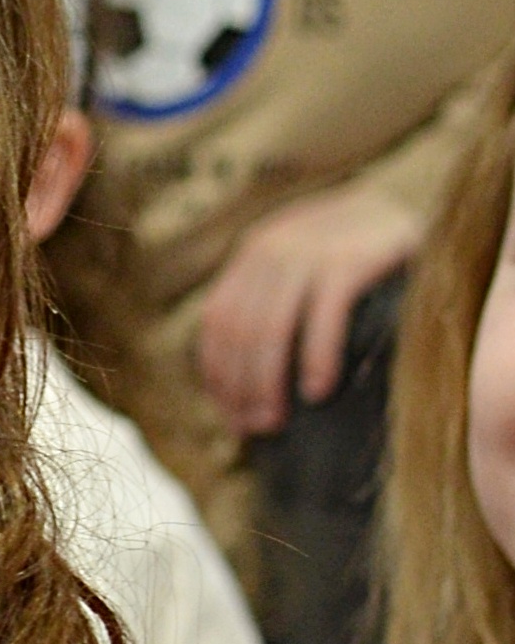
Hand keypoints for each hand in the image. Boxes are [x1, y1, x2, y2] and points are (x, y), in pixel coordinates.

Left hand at [195, 180, 423, 436]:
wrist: (424, 215)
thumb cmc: (359, 259)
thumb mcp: (307, 269)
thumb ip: (274, 304)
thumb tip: (241, 387)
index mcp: (256, 252)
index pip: (217, 320)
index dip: (218, 375)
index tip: (232, 418)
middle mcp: (274, 246)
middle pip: (239, 330)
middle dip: (241, 388)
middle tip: (257, 428)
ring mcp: (312, 249)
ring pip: (269, 328)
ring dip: (266, 383)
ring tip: (276, 421)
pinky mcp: (352, 258)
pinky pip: (323, 317)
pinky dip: (315, 358)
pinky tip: (317, 391)